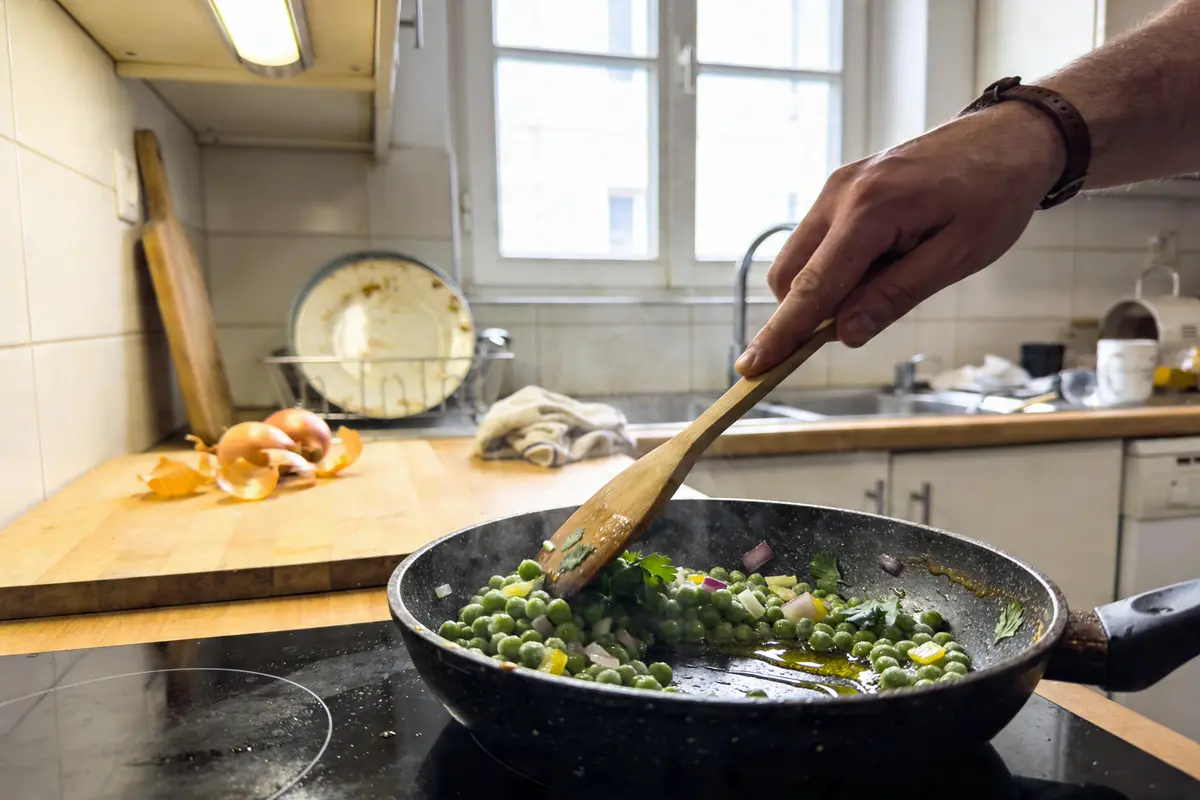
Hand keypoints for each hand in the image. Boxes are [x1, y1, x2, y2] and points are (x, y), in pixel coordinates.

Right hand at [735, 102, 1066, 376]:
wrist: (1009, 137)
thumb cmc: (994, 193)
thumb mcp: (958, 256)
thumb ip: (896, 295)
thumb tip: (844, 333)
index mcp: (870, 209)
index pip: (812, 287)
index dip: (782, 333)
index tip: (752, 368)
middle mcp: (840, 193)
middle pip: (790, 275)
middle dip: (807, 312)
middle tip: (869, 316)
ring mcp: (836, 188)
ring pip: (799, 260)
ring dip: (827, 289)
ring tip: (896, 273)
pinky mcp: (840, 189)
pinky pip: (818, 242)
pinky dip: (837, 267)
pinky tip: (887, 258)